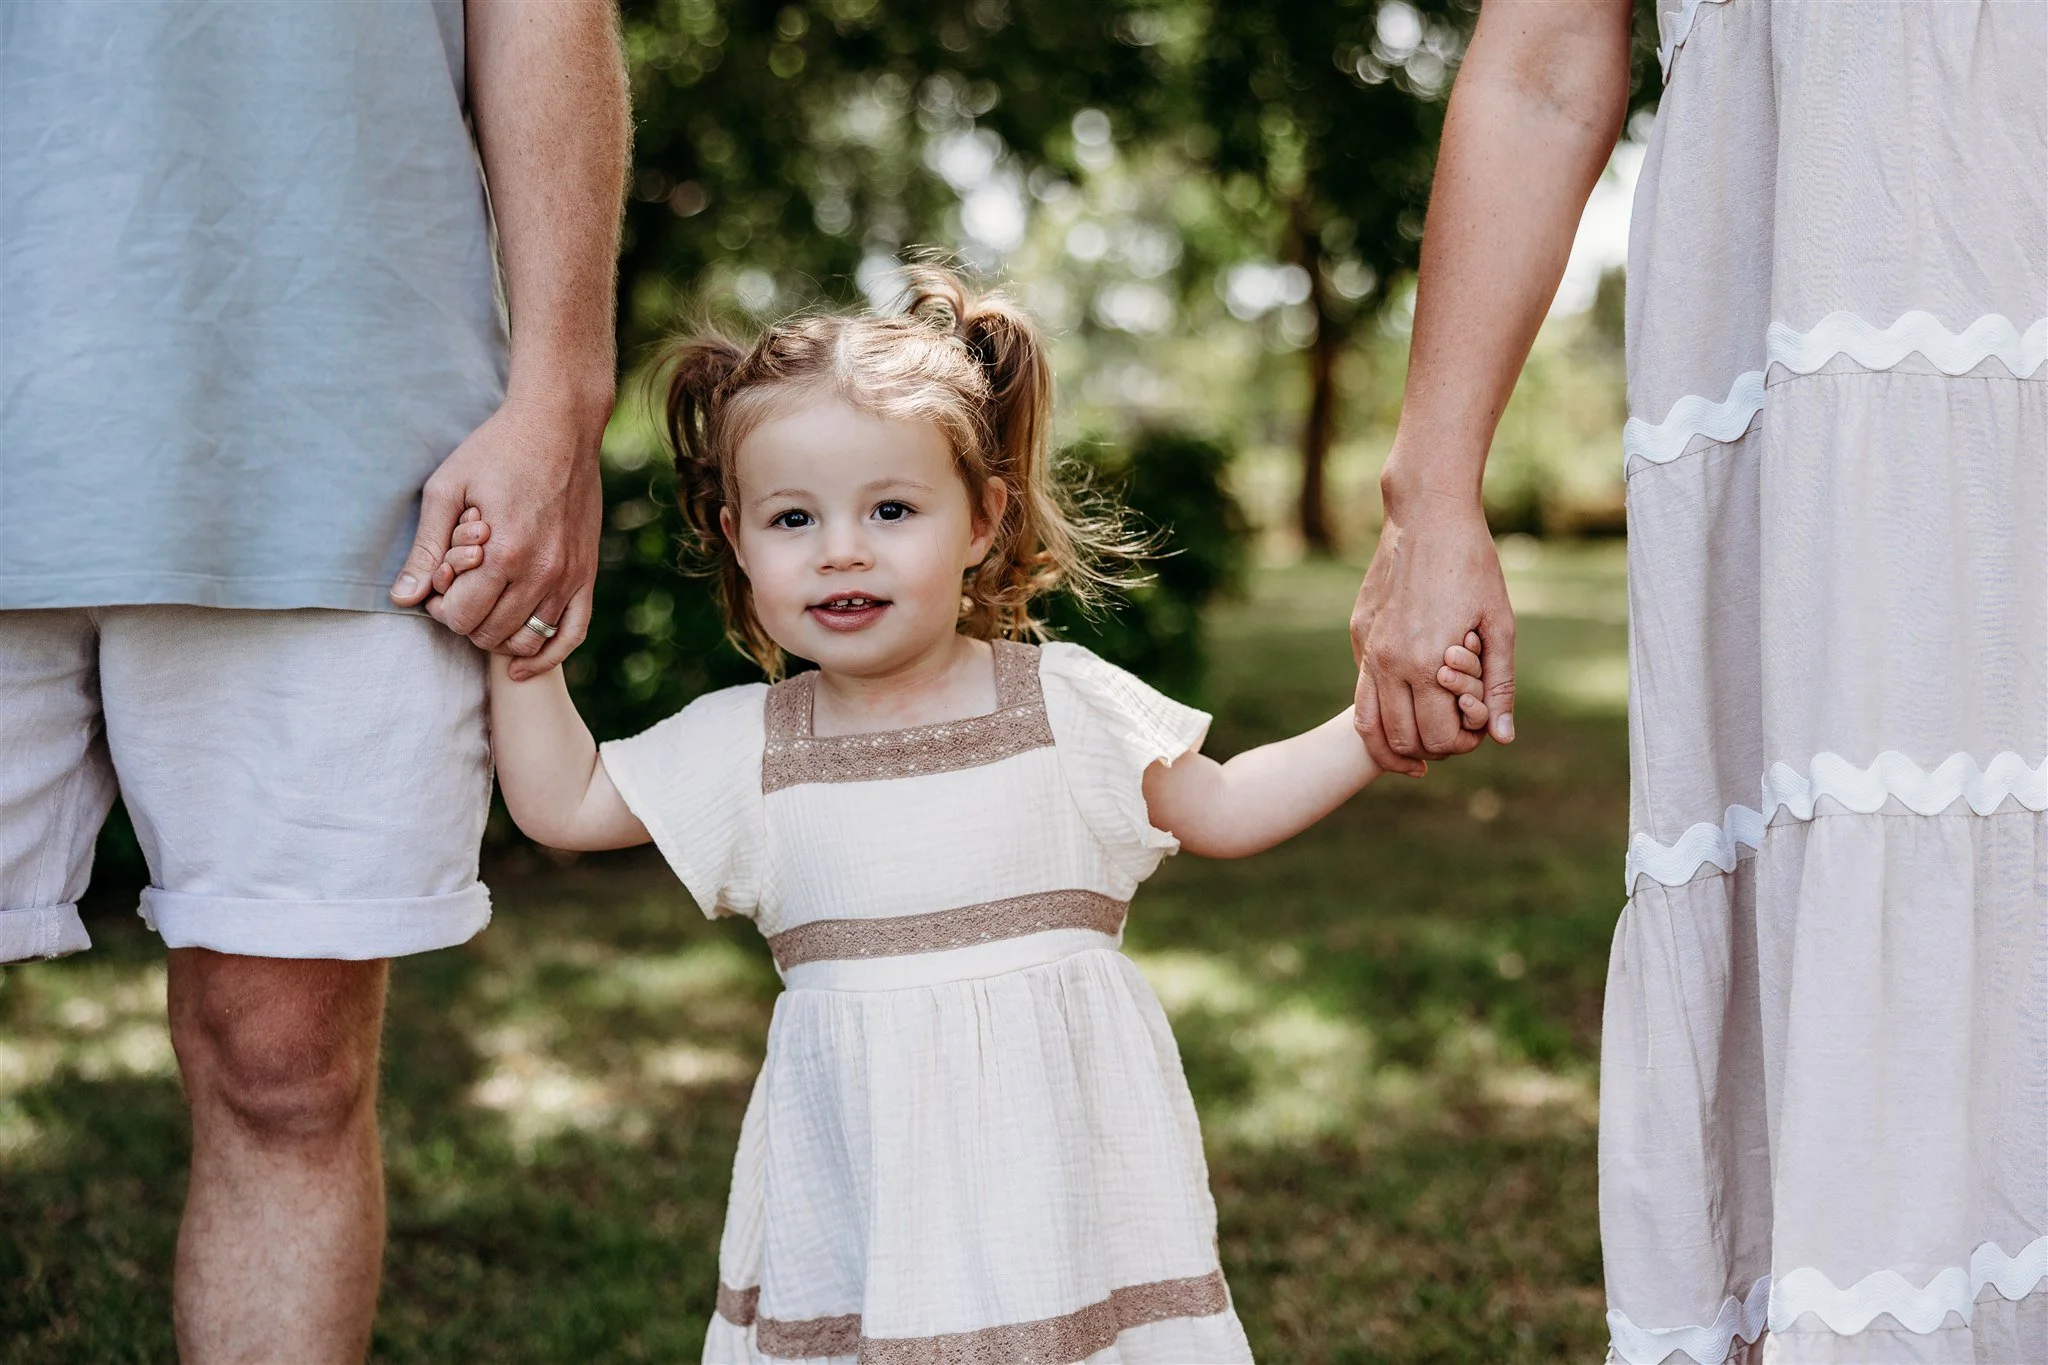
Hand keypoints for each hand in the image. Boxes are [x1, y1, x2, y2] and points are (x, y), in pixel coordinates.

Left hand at [390, 393, 605, 680]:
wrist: (560, 425)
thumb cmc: (496, 450)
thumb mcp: (447, 489)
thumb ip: (426, 549)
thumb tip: (403, 599)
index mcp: (504, 552)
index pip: (460, 616)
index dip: (439, 607)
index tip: (437, 583)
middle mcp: (542, 572)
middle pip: (490, 633)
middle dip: (465, 619)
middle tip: (458, 590)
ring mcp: (569, 577)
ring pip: (526, 640)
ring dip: (496, 635)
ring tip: (483, 606)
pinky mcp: (586, 574)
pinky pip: (571, 634)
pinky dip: (546, 657)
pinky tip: (521, 667)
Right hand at [1351, 496, 1515, 776]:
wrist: (1427, 516)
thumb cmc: (1473, 565)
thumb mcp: (1500, 625)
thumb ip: (1499, 685)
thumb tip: (1502, 737)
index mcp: (1426, 664)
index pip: (1436, 739)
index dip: (1460, 744)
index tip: (1476, 730)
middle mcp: (1388, 663)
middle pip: (1400, 740)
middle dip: (1430, 747)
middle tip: (1453, 733)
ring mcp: (1367, 649)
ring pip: (1368, 724)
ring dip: (1396, 740)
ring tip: (1422, 738)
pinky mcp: (1358, 634)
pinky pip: (1363, 689)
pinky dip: (1382, 707)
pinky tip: (1407, 699)